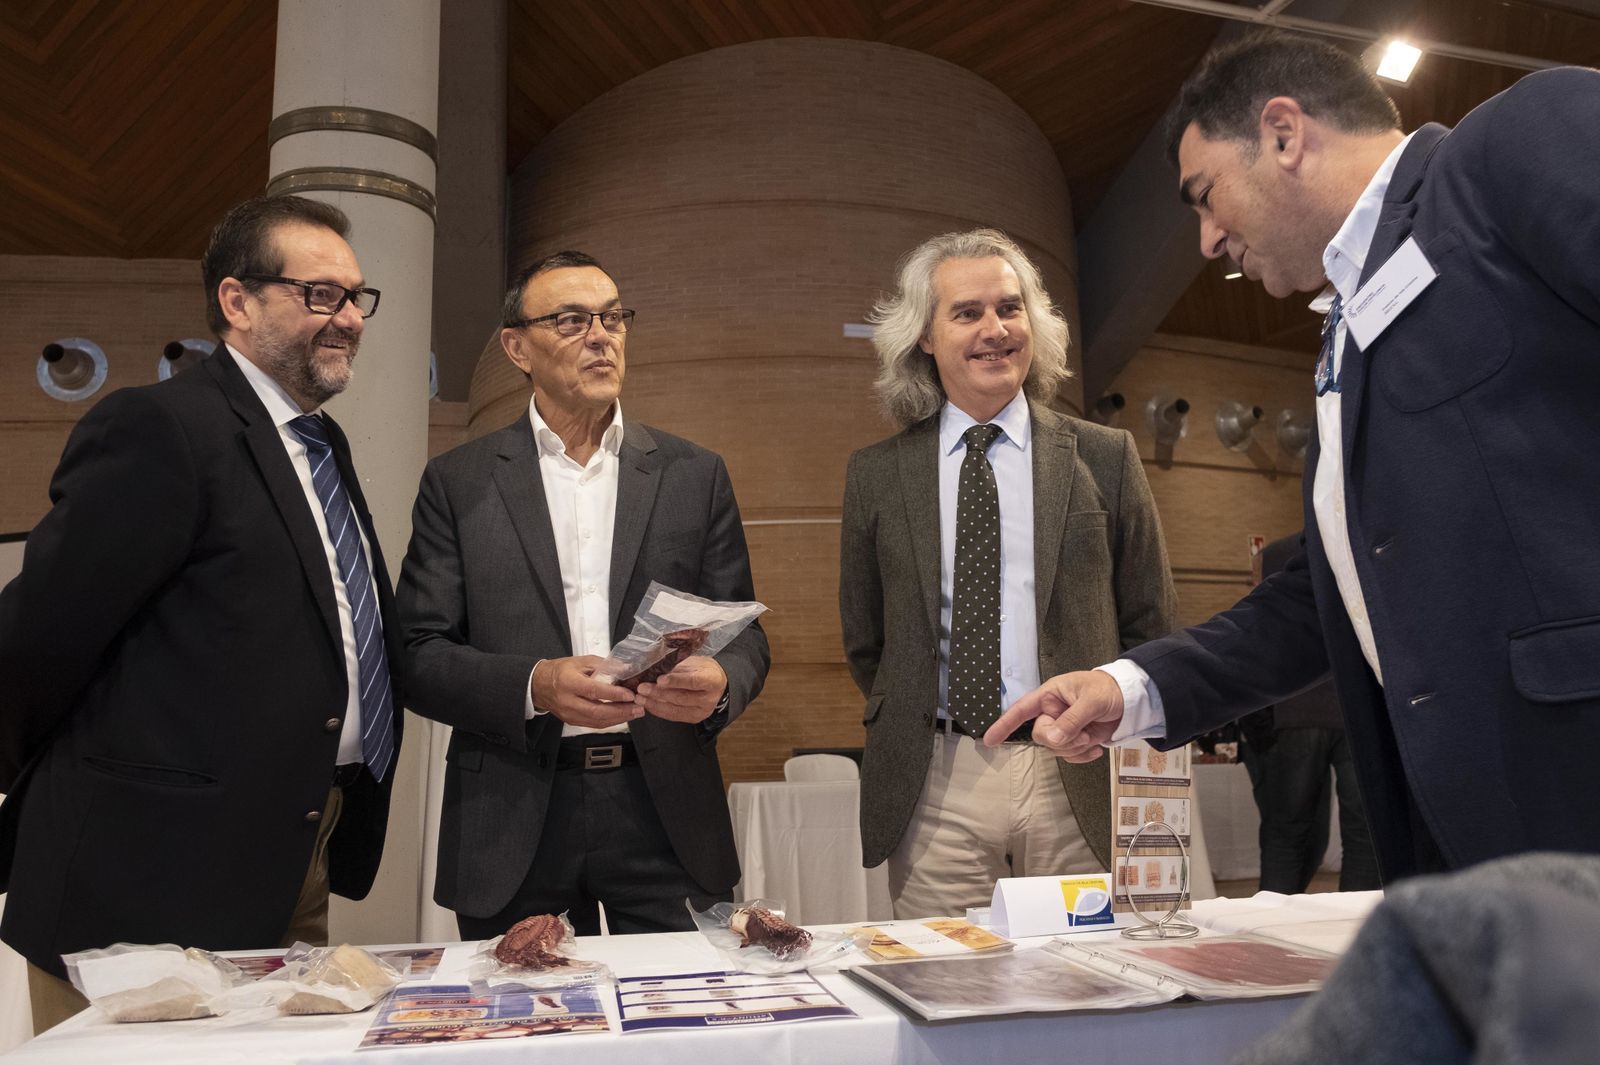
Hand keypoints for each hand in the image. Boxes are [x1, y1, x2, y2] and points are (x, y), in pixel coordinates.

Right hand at [531, 656, 640, 728]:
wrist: (540, 685)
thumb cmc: (561, 670)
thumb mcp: (581, 661)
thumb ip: (604, 665)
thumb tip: (625, 668)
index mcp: (569, 682)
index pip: (593, 690)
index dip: (613, 694)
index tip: (629, 695)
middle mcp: (568, 701)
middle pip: (597, 711)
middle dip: (621, 711)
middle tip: (638, 707)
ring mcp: (569, 714)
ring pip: (597, 721)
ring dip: (618, 718)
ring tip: (635, 713)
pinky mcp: (572, 721)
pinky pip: (593, 724)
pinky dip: (610, 721)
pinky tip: (622, 717)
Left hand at [635, 656, 726, 723]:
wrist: (716, 683)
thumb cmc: (702, 669)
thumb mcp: (693, 662)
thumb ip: (677, 668)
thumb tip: (653, 669)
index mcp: (712, 680)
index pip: (693, 681)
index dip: (676, 681)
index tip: (659, 679)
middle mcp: (709, 698)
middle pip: (681, 697)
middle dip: (659, 693)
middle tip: (642, 688)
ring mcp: (702, 711)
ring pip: (675, 709)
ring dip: (655, 703)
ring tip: (640, 697)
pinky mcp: (694, 718)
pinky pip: (673, 716)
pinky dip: (658, 709)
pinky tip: (648, 703)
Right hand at [982, 669, 1124, 761]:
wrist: (1130, 699)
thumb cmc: (1108, 690)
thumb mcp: (1092, 701)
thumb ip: (1071, 720)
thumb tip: (1052, 740)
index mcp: (1050, 696)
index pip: (1021, 710)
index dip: (1004, 725)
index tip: (989, 741)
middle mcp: (1051, 713)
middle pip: (1041, 736)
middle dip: (1062, 740)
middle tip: (1084, 734)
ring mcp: (1062, 728)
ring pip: (1055, 749)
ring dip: (1075, 748)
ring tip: (1092, 736)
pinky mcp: (1074, 740)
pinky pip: (1069, 756)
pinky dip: (1083, 756)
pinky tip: (1097, 747)